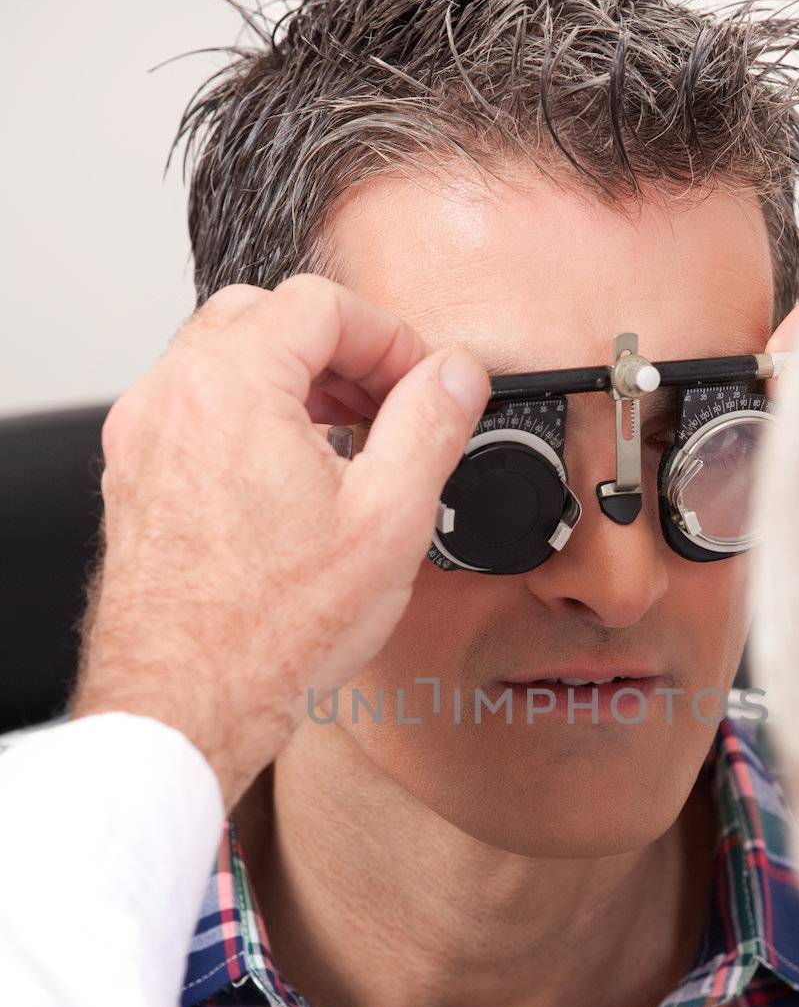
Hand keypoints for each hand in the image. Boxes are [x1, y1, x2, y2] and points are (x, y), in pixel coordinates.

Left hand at [70, 275, 488, 809]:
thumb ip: (431, 425)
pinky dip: (249, 416)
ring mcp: (143, 437)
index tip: (422, 384)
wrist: (190, 700)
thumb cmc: (273, 629)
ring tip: (346, 442)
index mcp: (231, 386)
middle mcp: (171, 397)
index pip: (319, 306)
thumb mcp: (389, 518)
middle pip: (262, 317)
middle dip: (336, 350)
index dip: (389, 337)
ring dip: (292, 380)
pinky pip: (196, 410)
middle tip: (386, 404)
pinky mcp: (135, 478)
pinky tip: (292, 476)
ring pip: (222, 361)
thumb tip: (456, 374)